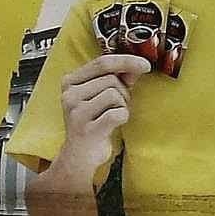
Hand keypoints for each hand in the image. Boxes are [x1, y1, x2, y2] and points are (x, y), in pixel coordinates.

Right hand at [53, 49, 157, 174]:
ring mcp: (77, 112)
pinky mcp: (87, 129)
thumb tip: (137, 65)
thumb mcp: (101, 96)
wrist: (80, 154)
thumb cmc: (93, 122)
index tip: (145, 64)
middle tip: (115, 106)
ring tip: (110, 116)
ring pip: (115, 95)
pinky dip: (122, 118)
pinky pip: (118, 113)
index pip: (101, 62)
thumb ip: (118, 78)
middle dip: (123, 92)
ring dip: (122, 106)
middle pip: (111, 79)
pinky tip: (112, 125)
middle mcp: (69, 94)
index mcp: (70, 81)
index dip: (126, 61)